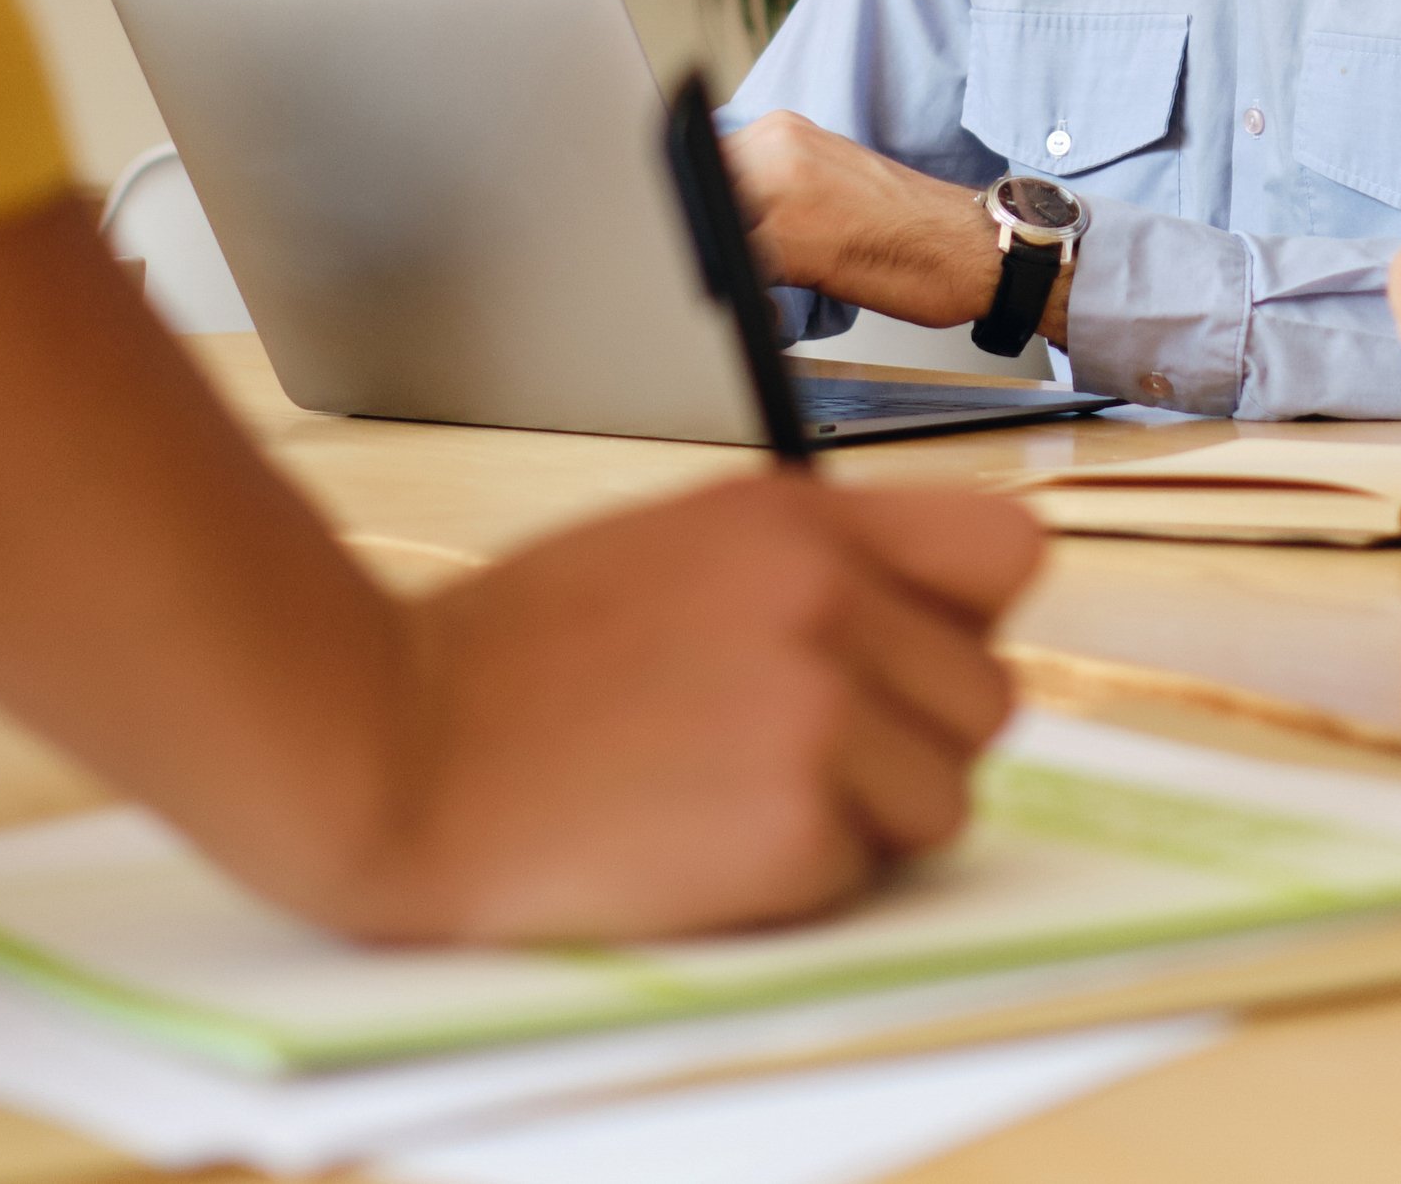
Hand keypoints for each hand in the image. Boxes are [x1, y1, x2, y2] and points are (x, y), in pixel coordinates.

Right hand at [367, 473, 1043, 941]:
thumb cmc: (512, 661)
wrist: (397, 747)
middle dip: (912, 739)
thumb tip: (916, 619)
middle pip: (986, 696)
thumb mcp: (676, 547)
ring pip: (946, 797)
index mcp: (798, 520)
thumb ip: (807, 567)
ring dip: (868, 820)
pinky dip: (802, 880)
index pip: (1004, 553)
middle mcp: (826, 600)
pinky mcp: (794, 824)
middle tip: (796, 753)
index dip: (965, 619)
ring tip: (741, 797)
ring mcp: (817, 712)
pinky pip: (870, 873)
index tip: (913, 656)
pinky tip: (703, 842)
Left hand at [725, 112, 1022, 334]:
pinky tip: (774, 303)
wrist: (971, 246)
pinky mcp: (790, 242)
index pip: (702, 163)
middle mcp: (776, 147)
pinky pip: (736, 268)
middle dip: (705, 234)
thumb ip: (773, 185)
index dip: (699, 203)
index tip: (704, 228)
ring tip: (760, 285)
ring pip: (711, 229)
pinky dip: (745, 292)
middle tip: (732, 265)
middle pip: (696, 195)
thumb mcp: (829, 180)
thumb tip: (721, 214)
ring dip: (722, 261)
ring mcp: (780, 190)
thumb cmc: (910, 226)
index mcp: (782, 130)